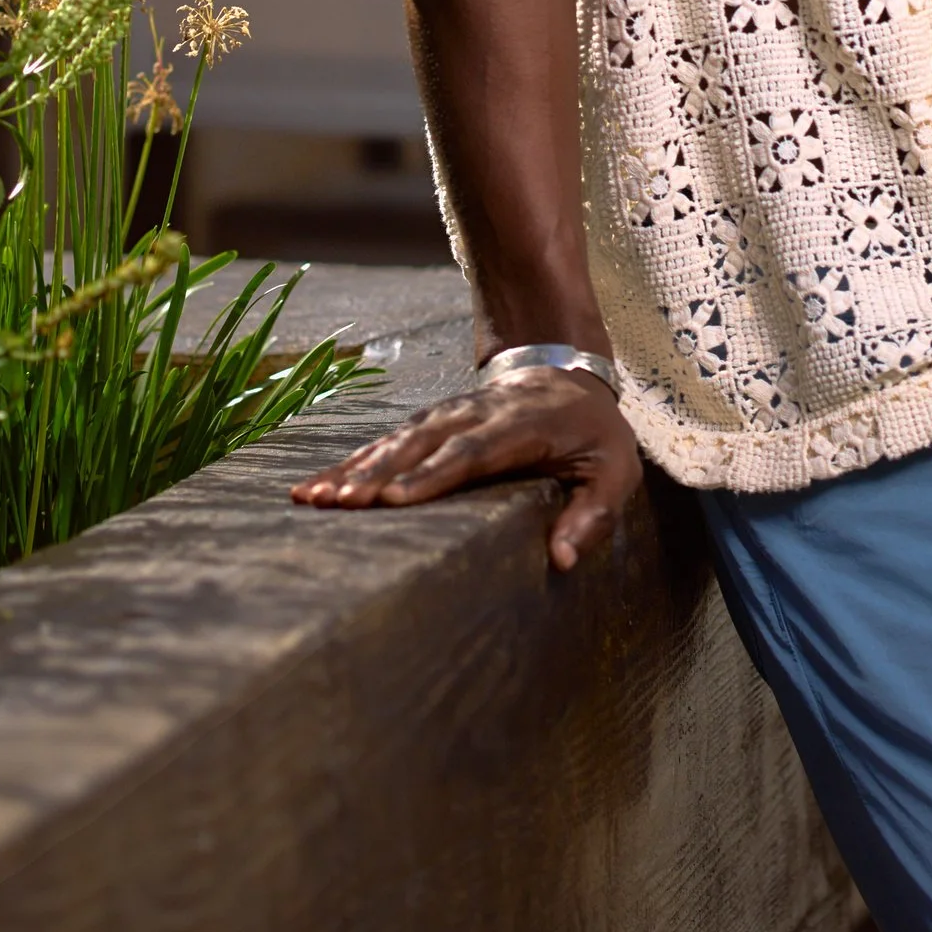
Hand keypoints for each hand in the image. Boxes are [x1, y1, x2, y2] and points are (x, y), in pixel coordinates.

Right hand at [291, 368, 644, 572]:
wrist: (567, 372)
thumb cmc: (593, 435)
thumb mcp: (616, 471)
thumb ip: (594, 515)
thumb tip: (562, 559)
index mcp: (522, 427)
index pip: (473, 451)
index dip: (432, 475)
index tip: (394, 500)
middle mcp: (476, 415)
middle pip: (421, 443)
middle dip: (377, 473)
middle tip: (337, 503)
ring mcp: (448, 415)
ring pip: (396, 440)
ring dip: (355, 468)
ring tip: (314, 497)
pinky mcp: (430, 423)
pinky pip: (387, 442)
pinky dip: (351, 462)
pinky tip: (316, 485)